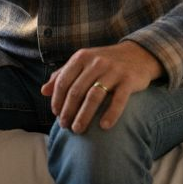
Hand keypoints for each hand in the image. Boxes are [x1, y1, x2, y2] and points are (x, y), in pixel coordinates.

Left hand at [40, 41, 162, 132]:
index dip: (57, 100)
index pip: (63, 81)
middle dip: (68, 111)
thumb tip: (43, 91)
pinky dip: (110, 114)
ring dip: (84, 115)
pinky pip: (118, 100)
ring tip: (78, 129)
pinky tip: (103, 127)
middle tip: (65, 126)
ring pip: (94, 96)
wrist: (138, 54)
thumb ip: (63, 74)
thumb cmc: (105, 62)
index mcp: (81, 57)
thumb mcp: (83, 63)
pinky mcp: (129, 80)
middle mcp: (96, 62)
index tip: (56, 115)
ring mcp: (113, 70)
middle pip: (76, 91)